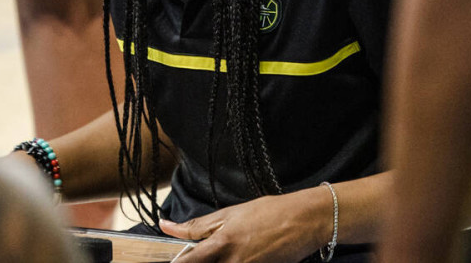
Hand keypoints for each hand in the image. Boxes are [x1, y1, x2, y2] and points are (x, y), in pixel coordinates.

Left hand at [159, 189, 330, 262]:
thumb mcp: (229, 214)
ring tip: (224, 254)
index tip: (170, 262)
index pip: (188, 262)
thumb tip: (167, 226)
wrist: (303, 221)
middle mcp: (233, 262)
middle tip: (205, 254)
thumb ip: (197, 226)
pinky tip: (236, 258)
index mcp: (221, 243)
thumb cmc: (268, 213)